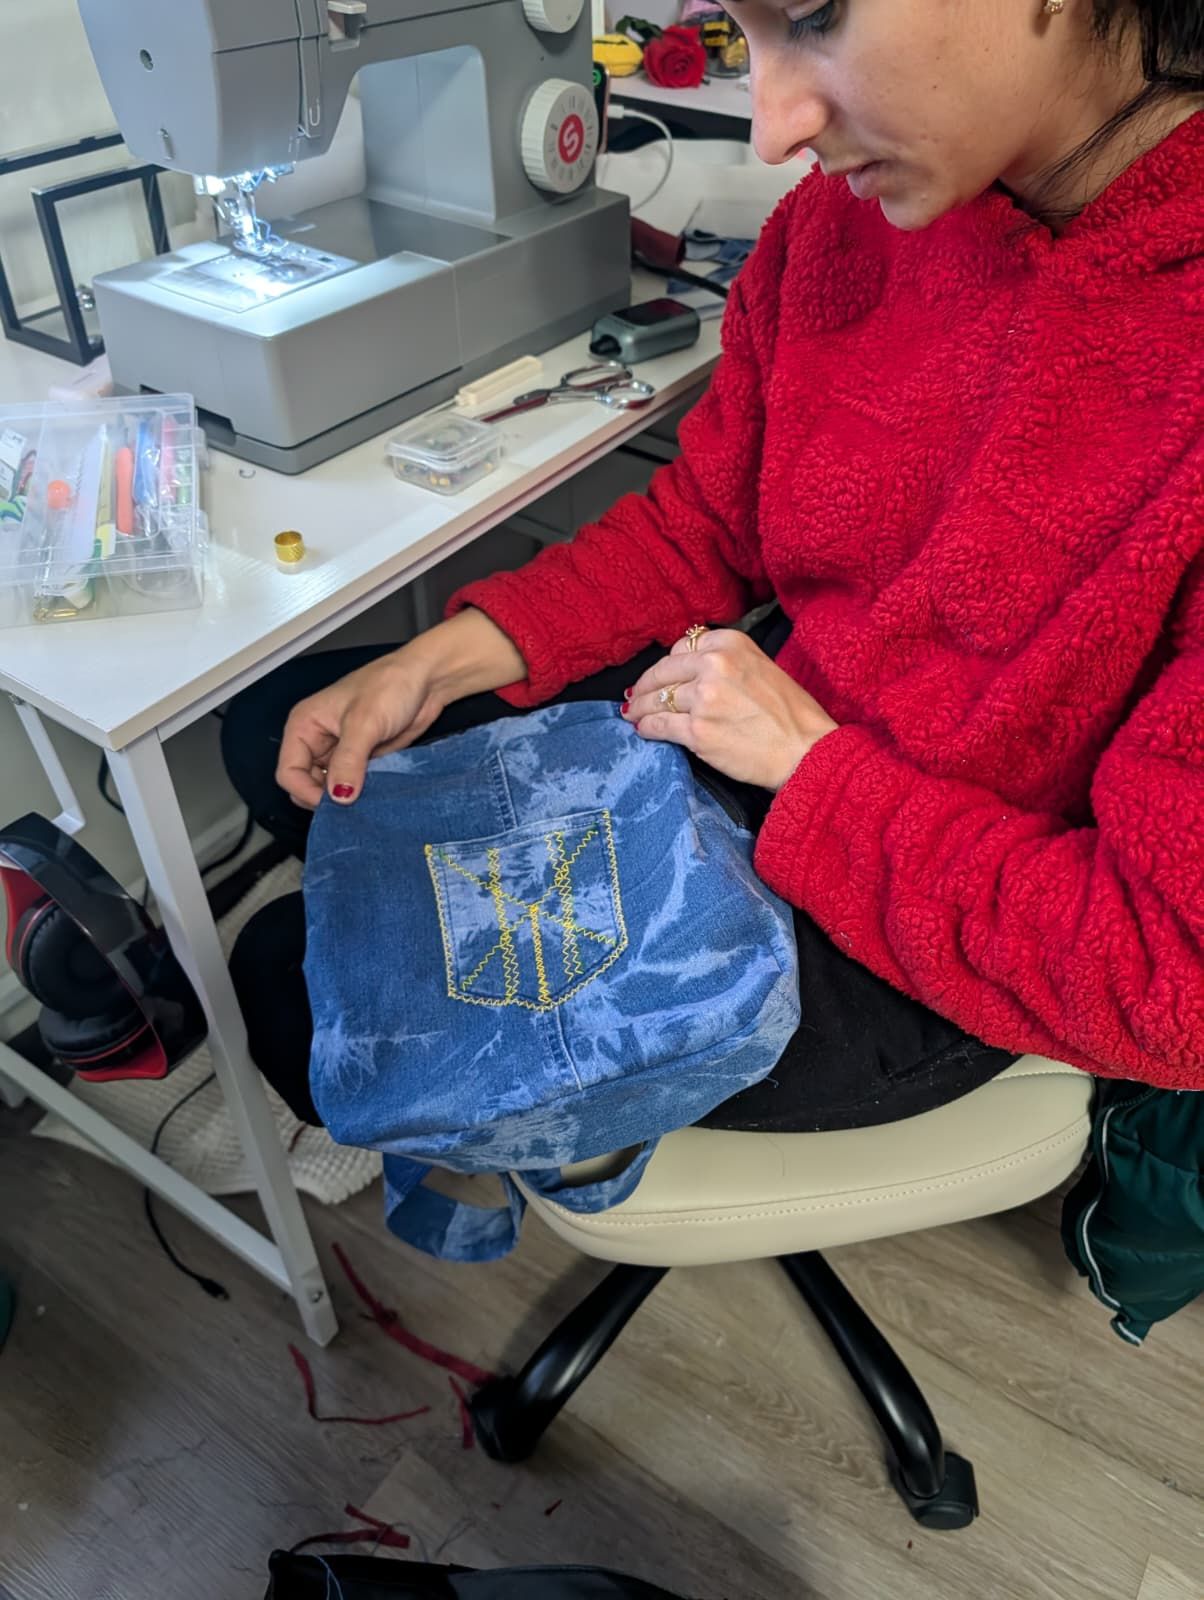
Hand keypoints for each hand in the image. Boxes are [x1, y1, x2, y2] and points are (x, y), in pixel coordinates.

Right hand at [276, 608, 527, 808]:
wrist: (426, 681)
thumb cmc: (391, 685)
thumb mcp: (365, 722)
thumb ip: (348, 760)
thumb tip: (338, 795)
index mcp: (304, 725)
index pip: (288, 771)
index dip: (306, 791)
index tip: (334, 802)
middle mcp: (317, 740)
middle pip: (305, 785)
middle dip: (324, 798)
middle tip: (350, 804)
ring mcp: (340, 753)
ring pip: (330, 790)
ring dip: (344, 799)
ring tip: (364, 800)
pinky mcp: (362, 761)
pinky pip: (353, 787)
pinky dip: (361, 795)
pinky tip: (374, 795)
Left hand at [624, 627, 836, 791]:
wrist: (806, 750)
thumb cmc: (792, 715)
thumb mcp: (762, 668)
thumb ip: (727, 662)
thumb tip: (690, 668)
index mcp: (731, 644)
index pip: (683, 648)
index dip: (669, 664)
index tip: (663, 676)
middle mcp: (714, 666)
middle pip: (663, 671)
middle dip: (647, 685)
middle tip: (637, 695)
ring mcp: (703, 698)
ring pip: (657, 699)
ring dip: (642, 708)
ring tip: (634, 714)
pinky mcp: (697, 731)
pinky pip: (659, 726)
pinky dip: (647, 728)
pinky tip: (644, 730)